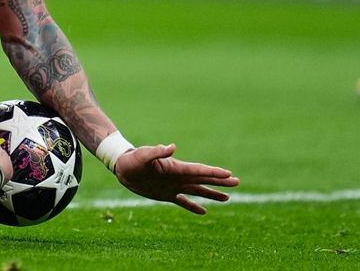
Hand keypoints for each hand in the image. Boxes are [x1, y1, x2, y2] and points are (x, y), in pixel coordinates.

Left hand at [114, 144, 238, 213]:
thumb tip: (171, 147)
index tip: (229, 174)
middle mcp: (178, 176)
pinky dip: (193, 206)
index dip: (214, 172)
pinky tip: (204, 211)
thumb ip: (157, 151)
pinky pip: (183, 201)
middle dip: (220, 181)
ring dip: (212, 193)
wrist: (123, 168)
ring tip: (227, 197)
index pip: (198, 170)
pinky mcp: (166, 194)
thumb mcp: (143, 155)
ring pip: (197, 190)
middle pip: (203, 178)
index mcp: (175, 167)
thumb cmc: (132, 159)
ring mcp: (174, 185)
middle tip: (237, 182)